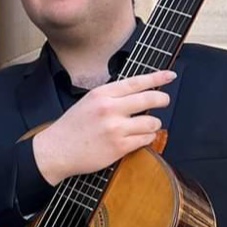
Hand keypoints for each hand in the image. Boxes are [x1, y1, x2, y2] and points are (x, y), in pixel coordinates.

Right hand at [33, 70, 175, 184]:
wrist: (57, 150)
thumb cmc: (72, 127)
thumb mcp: (88, 102)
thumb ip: (112, 96)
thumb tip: (139, 93)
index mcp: (101, 94)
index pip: (136, 82)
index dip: (157, 77)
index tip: (170, 75)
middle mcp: (109, 109)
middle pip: (150, 99)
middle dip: (163, 99)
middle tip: (164, 101)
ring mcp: (115, 128)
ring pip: (152, 122)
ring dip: (152, 124)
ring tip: (143, 126)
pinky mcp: (119, 147)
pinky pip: (146, 139)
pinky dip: (146, 138)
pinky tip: (136, 138)